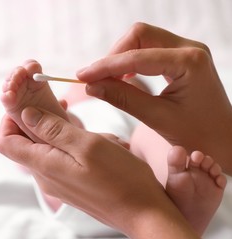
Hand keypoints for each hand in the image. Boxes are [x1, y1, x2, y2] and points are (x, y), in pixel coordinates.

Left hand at [0, 107, 215, 238]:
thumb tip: (25, 114)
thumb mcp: (88, 145)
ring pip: (46, 147)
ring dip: (61, 130)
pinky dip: (72, 142)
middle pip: (24, 142)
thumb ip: (53, 130)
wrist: (143, 214)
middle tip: (62, 105)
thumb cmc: (121, 179)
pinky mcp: (71, 182)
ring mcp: (58, 181)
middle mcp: (45, 176)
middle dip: (38, 119)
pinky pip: (61, 157)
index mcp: (44, 165)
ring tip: (85, 126)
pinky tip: (94, 140)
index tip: (27, 103)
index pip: (5, 141)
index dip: (8, 119)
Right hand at [77, 23, 231, 172]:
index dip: (106, 66)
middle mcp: (190, 48)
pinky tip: (123, 79)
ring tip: (106, 81)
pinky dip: (130, 61)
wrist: (222, 139)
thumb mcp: (156, 118)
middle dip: (113, 55)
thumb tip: (92, 87)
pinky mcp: (181, 57)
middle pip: (139, 35)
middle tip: (95, 79)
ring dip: (120, 57)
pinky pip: (149, 48)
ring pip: (142, 39)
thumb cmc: (197, 134)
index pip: (137, 56)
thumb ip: (123, 99)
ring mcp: (186, 50)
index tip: (83, 77)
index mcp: (190, 62)